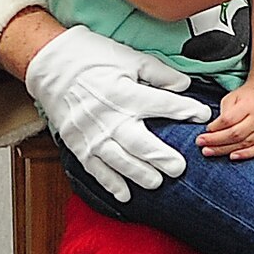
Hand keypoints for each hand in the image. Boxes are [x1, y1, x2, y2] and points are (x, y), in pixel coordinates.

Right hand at [23, 25, 210, 201]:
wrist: (51, 64)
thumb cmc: (92, 58)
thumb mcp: (130, 58)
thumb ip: (160, 73)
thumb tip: (185, 85)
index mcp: (125, 93)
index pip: (163, 105)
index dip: (186, 111)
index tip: (202, 116)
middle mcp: (110, 117)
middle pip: (141, 144)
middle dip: (162, 158)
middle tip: (180, 168)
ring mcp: (93, 134)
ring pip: (120, 162)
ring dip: (140, 175)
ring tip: (157, 182)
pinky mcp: (79, 144)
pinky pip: (97, 169)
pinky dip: (111, 184)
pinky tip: (126, 194)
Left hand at [197, 84, 253, 160]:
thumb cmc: (247, 98)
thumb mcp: (232, 98)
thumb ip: (224, 113)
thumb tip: (213, 131)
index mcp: (249, 105)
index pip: (229, 119)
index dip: (215, 127)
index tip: (206, 130)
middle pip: (235, 134)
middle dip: (215, 140)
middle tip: (201, 143)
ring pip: (243, 143)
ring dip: (224, 149)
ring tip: (208, 151)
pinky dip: (244, 155)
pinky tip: (232, 156)